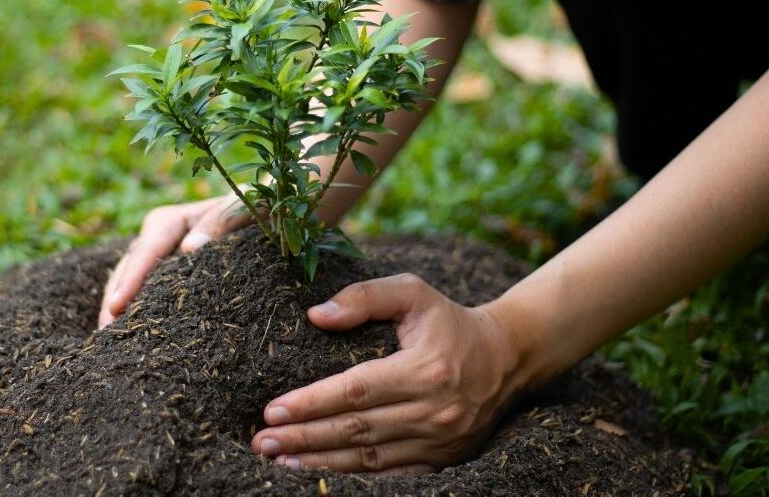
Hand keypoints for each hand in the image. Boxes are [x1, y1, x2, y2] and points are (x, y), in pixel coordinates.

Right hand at [97, 194, 249, 327]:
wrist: (259, 215)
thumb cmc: (253, 209)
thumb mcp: (241, 209)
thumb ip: (221, 219)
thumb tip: (189, 249)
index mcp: (170, 221)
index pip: (145, 250)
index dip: (130, 279)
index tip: (116, 307)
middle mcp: (156, 238)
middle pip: (128, 269)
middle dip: (114, 300)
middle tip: (104, 336)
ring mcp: (159, 258)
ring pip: (129, 283)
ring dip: (117, 310)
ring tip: (110, 342)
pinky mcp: (166, 275)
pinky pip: (145, 293)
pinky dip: (136, 313)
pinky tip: (131, 338)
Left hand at [250, 273, 522, 472]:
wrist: (507, 358)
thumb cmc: (450, 321)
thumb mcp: (413, 292)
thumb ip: (365, 297)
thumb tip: (316, 315)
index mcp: (424, 370)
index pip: (355, 391)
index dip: (311, 403)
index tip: (272, 410)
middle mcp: (433, 411)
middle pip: (355, 430)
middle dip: (303, 437)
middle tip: (261, 441)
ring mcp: (438, 441)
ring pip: (369, 458)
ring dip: (320, 461)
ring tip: (279, 460)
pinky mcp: (441, 459)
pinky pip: (390, 474)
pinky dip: (352, 476)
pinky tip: (320, 471)